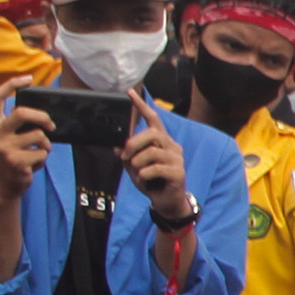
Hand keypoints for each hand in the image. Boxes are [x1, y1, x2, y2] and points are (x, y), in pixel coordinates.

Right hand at [0, 90, 53, 199]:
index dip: (12, 84)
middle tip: (50, 126)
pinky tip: (33, 164)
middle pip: (22, 113)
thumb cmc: (10, 157)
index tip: (28, 79)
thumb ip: (16, 125)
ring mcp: (4, 148)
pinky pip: (42, 153)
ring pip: (38, 136)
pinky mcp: (16, 161)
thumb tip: (42, 115)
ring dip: (45, 145)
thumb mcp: (6, 138)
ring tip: (38, 152)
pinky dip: (43, 159)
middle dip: (42, 117)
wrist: (3, 185)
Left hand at [120, 92, 189, 211]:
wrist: (166, 202)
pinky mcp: (178, 172)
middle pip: (151, 134)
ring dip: (137, 163)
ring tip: (137, 172)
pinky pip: (156, 168)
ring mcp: (177, 159)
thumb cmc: (151, 180)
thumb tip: (116, 146)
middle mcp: (171, 146)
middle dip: (133, 143)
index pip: (153, 118)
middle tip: (124, 155)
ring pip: (151, 152)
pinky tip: (144, 179)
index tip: (129, 93)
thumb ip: (126, 154)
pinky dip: (144, 174)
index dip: (141, 106)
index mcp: (161, 140)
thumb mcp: (134, 165)